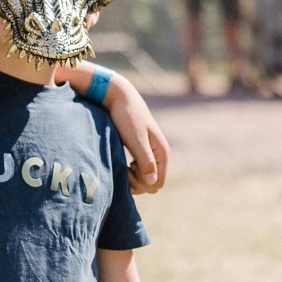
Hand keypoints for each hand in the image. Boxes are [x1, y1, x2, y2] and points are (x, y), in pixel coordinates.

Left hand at [104, 74, 168, 193]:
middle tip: (123, 168)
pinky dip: (131, 173)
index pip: (158, 183)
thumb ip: (145, 161)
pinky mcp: (141, 151)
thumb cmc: (126, 117)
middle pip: (153, 184)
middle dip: (138, 182)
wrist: (118, 97)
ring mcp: (151, 153)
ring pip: (146, 179)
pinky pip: (140, 172)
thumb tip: (153, 183)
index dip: (142, 183)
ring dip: (134, 179)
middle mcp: (159, 155)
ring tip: (122, 166)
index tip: (128, 169)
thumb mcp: (135, 139)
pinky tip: (122, 164)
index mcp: (162, 152)